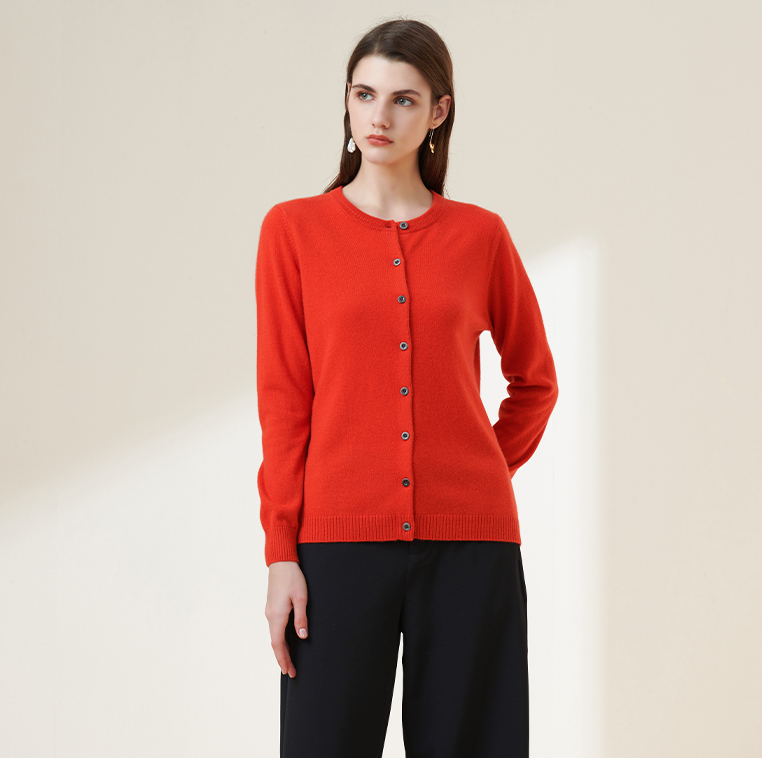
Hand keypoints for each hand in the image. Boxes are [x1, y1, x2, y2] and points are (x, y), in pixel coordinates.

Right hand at [265, 560, 308, 677]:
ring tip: (289, 661)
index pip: (277, 644)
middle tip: (291, 672)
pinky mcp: (272, 607)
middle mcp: (270, 615)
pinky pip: (274, 628)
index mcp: (277, 615)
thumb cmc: (293, 578)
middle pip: (275, 643)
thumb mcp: (301, 598)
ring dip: (281, 649)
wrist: (281, 562)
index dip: (283, 659)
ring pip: (274, 635)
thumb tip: (302, 637)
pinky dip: (279, 639)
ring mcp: (270, 611)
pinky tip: (286, 642)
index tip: (288, 671)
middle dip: (282, 658)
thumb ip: (301, 619)